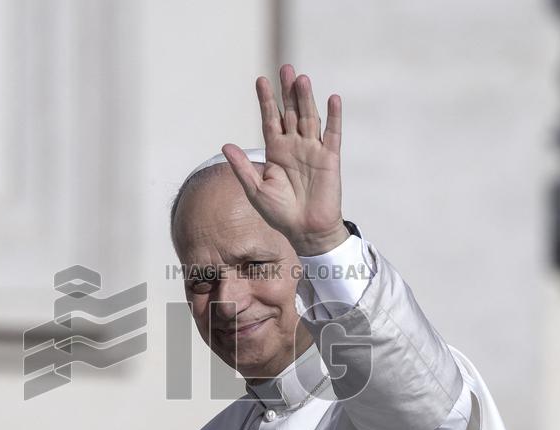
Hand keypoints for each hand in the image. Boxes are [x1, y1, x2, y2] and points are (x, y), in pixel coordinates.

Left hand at [223, 64, 347, 255]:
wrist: (305, 231)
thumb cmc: (279, 213)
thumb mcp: (256, 190)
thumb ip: (243, 167)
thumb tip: (225, 145)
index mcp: (276, 151)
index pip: (270, 120)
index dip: (266, 101)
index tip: (260, 80)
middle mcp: (294, 146)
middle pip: (290, 112)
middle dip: (286, 91)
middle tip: (284, 67)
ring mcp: (313, 150)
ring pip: (309, 118)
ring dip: (306, 98)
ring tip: (301, 78)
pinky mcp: (330, 159)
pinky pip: (333, 134)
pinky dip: (333, 117)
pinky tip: (332, 99)